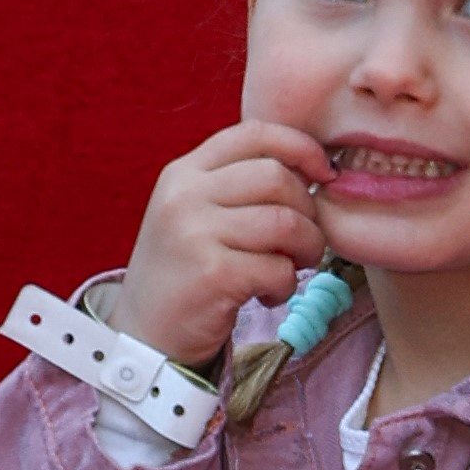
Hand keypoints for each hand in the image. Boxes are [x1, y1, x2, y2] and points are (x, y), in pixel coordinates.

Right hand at [114, 118, 333, 371]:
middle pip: (277, 177)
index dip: (302, 147)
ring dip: (305, 251)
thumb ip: (237, 186)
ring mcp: (194, 232)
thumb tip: (311, 170)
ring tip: (290, 269)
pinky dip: (285, 285)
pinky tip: (266, 295)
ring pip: (286, 222)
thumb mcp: (195, 214)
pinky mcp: (212, 273)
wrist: (144, 336)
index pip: (255, 133)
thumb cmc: (183, 272)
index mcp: (184, 172)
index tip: (325, 174)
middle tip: (304, 243)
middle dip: (309, 211)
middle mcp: (185, 195)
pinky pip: (278, 268)